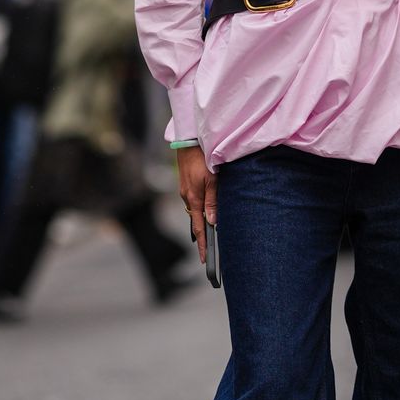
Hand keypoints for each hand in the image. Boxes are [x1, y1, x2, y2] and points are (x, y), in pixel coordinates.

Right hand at [177, 144, 216, 262]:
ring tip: (211, 236)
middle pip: (196, 222)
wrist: (188, 141)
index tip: (205, 259)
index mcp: (193, 199)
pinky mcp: (187, 185)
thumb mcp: (212, 179)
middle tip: (209, 253)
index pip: (199, 227)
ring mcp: (186, 191)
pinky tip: (207, 213)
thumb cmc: (202, 158)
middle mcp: (187, 197)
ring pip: (196, 211)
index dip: (203, 244)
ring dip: (203, 223)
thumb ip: (213, 200)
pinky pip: (194, 202)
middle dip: (203, 237)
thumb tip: (213, 221)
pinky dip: (201, 211)